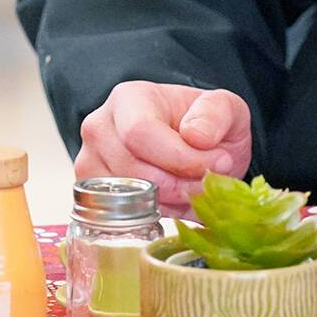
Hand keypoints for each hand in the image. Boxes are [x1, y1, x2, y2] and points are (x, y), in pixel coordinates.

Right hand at [74, 82, 252, 215]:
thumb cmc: (204, 124)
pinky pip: (123, 217)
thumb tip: (195, 136)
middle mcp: (99, 129)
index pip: (140, 133)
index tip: (219, 163)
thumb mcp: (225, 108)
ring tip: (194, 188)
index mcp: (127, 99)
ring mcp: (90, 163)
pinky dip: (158, 215)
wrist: (192, 145)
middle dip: (181, 184)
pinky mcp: (94, 196)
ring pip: (128, 198)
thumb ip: (216, 113)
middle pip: (134, 170)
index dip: (181, 157)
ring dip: (171, 202)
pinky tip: (176, 200)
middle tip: (211, 182)